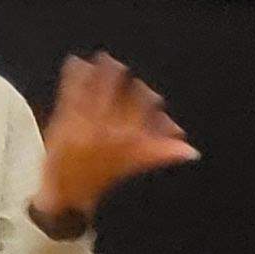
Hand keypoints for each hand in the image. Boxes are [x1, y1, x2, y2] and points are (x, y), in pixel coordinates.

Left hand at [34, 53, 197, 220]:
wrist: (66, 193)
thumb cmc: (99, 178)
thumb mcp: (132, 165)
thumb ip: (160, 153)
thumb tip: (190, 151)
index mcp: (126, 139)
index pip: (143, 109)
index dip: (148, 99)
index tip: (150, 94)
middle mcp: (107, 129)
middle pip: (121, 94)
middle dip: (123, 80)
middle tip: (122, 67)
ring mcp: (84, 123)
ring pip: (96, 90)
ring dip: (100, 73)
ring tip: (103, 59)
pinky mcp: (64, 121)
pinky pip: (70, 93)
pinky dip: (73, 76)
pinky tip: (75, 61)